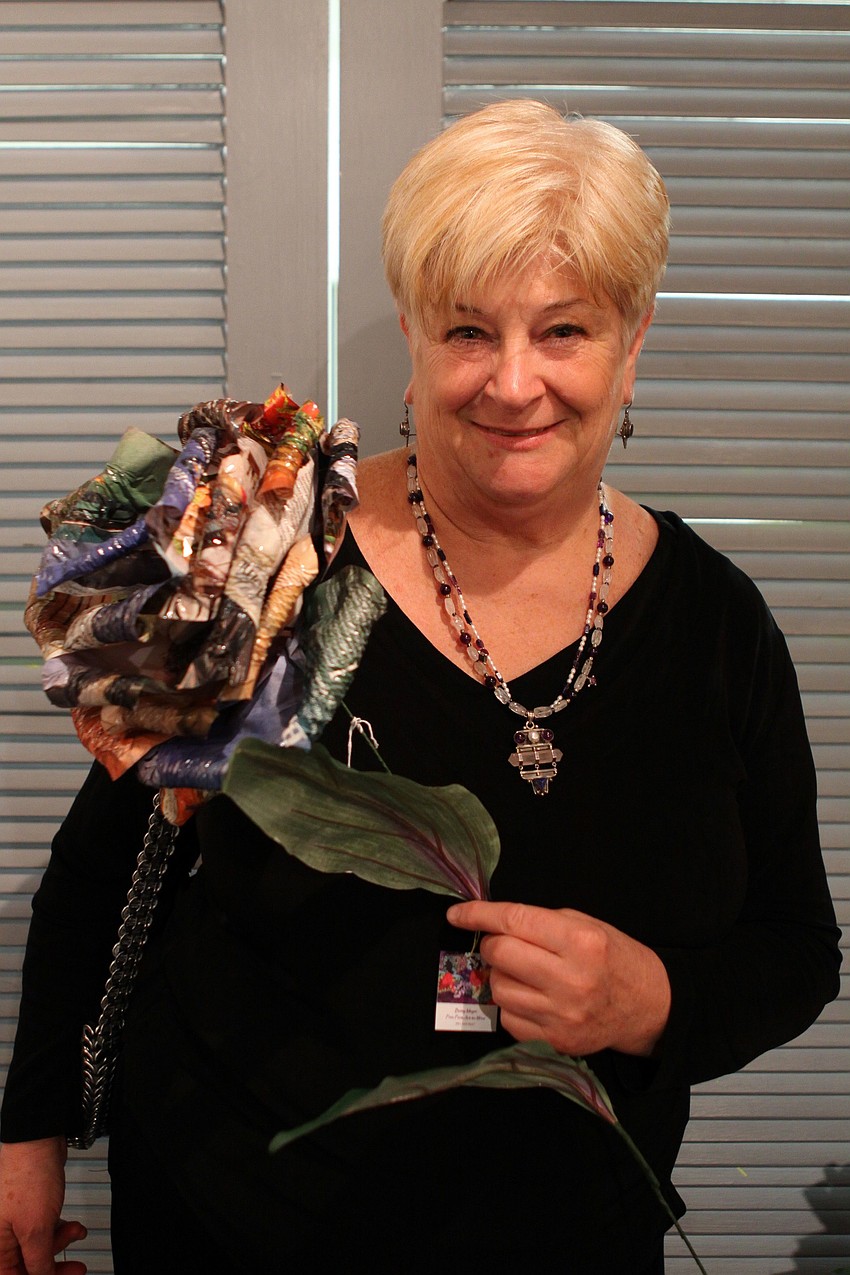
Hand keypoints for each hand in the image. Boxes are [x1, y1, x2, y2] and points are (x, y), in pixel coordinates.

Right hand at [0, 1138, 86, 1274]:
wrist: (38, 1141)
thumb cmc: (28, 1178)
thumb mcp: (35, 1230)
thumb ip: (38, 1262)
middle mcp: (0, 1236)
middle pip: (26, 1266)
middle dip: (53, 1266)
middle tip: (75, 1268)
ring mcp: (12, 1222)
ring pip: (37, 1247)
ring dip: (60, 1243)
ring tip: (76, 1232)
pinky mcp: (26, 1210)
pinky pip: (42, 1230)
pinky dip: (58, 1230)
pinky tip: (73, 1227)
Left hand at [446, 900, 670, 1057]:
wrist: (649, 1007)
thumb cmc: (615, 958)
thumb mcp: (587, 926)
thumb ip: (541, 923)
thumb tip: (491, 924)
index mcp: (579, 942)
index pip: (513, 921)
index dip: (478, 914)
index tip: (457, 913)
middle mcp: (570, 979)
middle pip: (500, 954)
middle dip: (493, 944)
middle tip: (507, 944)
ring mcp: (561, 1015)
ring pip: (498, 988)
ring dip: (501, 975)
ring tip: (525, 973)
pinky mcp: (555, 1041)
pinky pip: (508, 1019)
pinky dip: (512, 1004)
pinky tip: (532, 998)